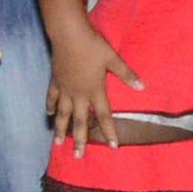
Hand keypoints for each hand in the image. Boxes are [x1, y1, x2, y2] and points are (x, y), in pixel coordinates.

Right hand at [47, 18, 143, 151]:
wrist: (68, 34)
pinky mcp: (56, 81)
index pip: (103, 116)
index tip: (113, 146)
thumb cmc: (92, 46)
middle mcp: (79, 94)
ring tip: (58, 144)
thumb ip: (126, 74)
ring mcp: (65, 89)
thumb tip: (142, 87)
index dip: (109, 131)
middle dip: (80, 140)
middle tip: (78, 157)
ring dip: (61, 129)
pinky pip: (52, 98)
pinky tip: (50, 115)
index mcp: (94, 90)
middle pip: (79, 121)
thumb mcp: (112, 59)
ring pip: (63, 114)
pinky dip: (51, 106)